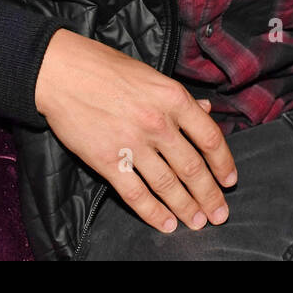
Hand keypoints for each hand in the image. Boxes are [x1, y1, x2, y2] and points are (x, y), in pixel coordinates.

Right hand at [34, 28, 236, 233]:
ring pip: (168, 185)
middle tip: (220, 214)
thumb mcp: (151, 76)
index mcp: (174, 98)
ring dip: (186, 208)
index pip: (210, 138)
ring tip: (198, 222)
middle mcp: (158, 123)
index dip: (223, 164)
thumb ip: (179, 98)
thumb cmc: (106, 68)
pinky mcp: (108, 161)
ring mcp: (133, 144)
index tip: (229, 180)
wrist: (62, 72)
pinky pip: (136, 194)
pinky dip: (153, 213)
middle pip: (193, 168)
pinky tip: (166, 223)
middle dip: (210, 196)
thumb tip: (206, 109)